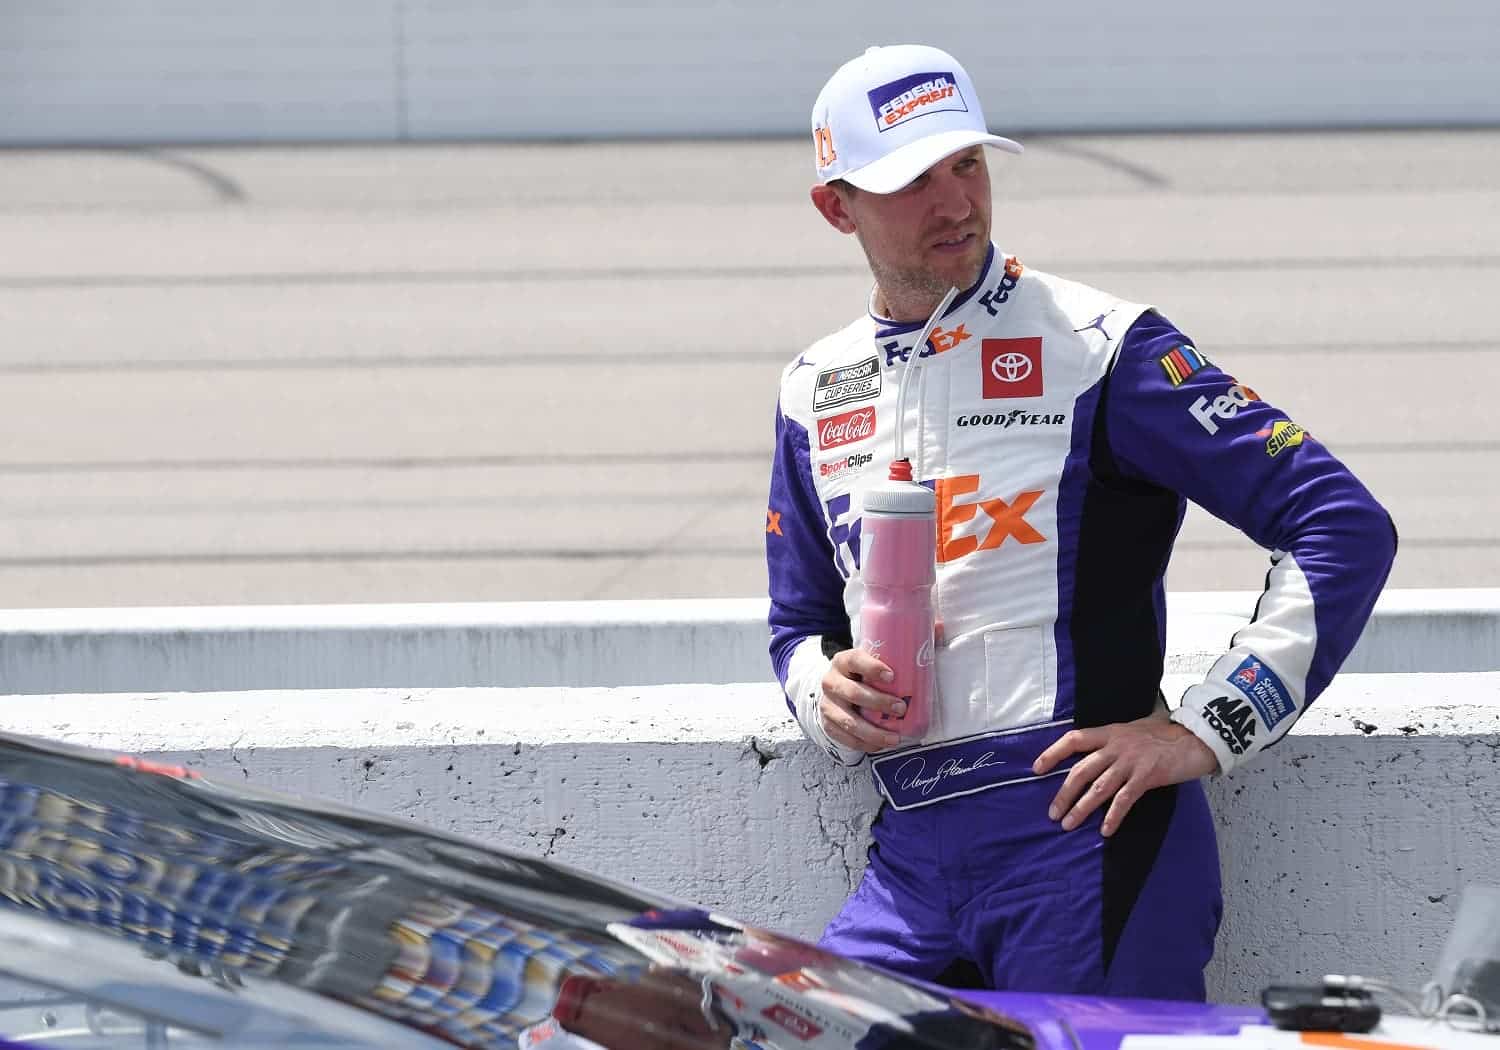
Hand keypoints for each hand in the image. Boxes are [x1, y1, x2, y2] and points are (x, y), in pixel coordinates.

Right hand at [818, 647, 906, 752]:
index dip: (872, 667)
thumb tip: (941, 628)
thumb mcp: (878, 656)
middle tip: (901, 708)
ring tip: (894, 738)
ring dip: (872, 731)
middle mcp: (831, 681)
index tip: (892, 676)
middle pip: (852, 692)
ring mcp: (828, 705)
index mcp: (844, 660)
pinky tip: (880, 745)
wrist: (836, 688)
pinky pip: (845, 738)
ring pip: (848, 720)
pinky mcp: (828, 724)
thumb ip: (908, 643)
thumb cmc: (865, 672)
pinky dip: (864, 744)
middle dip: (878, 702)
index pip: (855, 660)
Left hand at [1032, 714, 1218, 836]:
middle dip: (1063, 793)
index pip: (1073, 740)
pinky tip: (1105, 830)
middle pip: (1081, 770)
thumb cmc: (1166, 734)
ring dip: (1081, 808)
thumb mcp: (1134, 730)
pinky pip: (1124, 799)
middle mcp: (1116, 746)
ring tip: (1068, 825)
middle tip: (1052, 813)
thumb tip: (1097, 753)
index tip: (1036, 769)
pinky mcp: (1147, 776)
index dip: (1052, 753)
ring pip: (1098, 787)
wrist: (1197, 737)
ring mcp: (1131, 761)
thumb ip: (1114, 741)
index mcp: (1110, 733)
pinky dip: (1113, 816)